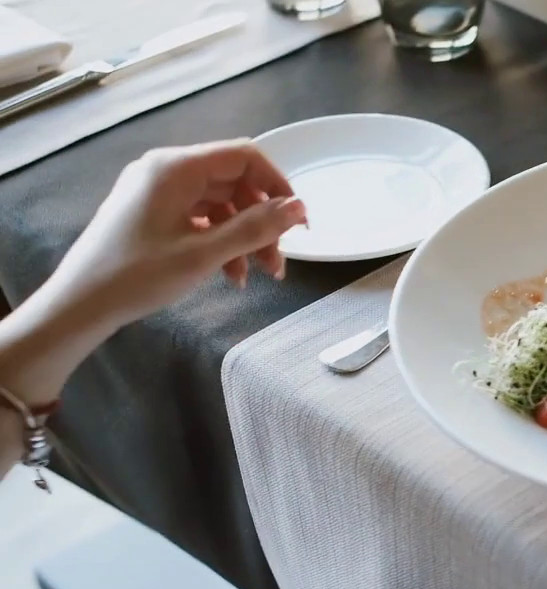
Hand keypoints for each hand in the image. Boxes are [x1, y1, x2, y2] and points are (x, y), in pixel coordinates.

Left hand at [48, 139, 305, 329]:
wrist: (79, 304)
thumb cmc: (138, 275)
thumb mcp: (203, 254)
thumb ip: (255, 229)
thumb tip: (299, 209)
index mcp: (176, 167)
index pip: (244, 157)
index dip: (278, 186)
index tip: (297, 223)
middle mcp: (166, 170)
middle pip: (234, 183)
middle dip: (262, 222)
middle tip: (277, 264)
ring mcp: (156, 191)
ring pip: (220, 204)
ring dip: (244, 237)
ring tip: (256, 277)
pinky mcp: (151, 212)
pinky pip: (199, 218)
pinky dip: (220, 242)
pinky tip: (229, 275)